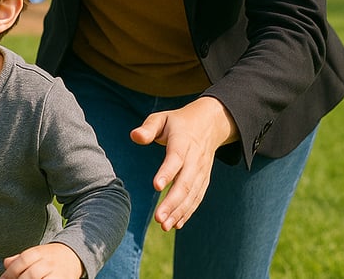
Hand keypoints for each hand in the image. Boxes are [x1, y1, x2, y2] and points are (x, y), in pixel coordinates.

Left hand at [1, 242, 83, 277]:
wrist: (73, 256)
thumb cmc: (50, 257)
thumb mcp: (36, 253)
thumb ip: (20, 258)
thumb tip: (6, 263)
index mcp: (41, 252)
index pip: (24, 259)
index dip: (11, 271)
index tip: (3, 278)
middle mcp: (50, 262)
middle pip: (32, 273)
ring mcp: (58, 274)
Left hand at [130, 97, 238, 230]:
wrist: (210, 123)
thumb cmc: (178, 122)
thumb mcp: (162, 118)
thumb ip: (148, 128)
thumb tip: (133, 136)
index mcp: (182, 142)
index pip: (175, 158)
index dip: (167, 172)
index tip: (156, 186)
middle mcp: (194, 159)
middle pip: (185, 182)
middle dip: (172, 202)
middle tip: (158, 219)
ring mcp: (201, 171)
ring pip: (192, 194)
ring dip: (179, 211)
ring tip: (164, 225)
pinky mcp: (204, 179)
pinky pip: (197, 198)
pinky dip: (188, 211)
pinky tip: (177, 224)